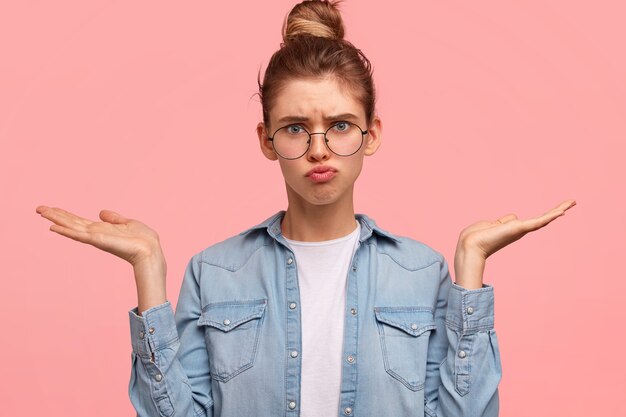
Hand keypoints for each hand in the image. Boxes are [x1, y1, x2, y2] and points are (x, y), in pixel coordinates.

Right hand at [36, 205, 166, 312]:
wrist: (150, 250)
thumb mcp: (128, 223)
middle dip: (55, 215)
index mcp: (101, 229)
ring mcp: (95, 237)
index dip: (65, 214)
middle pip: (70, 222)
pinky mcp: (98, 240)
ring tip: (41, 212)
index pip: (78, 221)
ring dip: (56, 219)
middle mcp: (95, 234)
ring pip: (71, 226)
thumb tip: (102, 212)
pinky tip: (53, 227)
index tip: (51, 208)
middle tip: (38, 208)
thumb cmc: (143, 240)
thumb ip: (114, 218)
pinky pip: (79, 235)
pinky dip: (65, 231)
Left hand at [453, 199, 575, 288]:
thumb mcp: (491, 224)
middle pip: (543, 219)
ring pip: (544, 219)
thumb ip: (502, 221)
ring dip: (558, 209)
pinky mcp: (519, 228)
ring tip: (571, 202)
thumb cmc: (477, 236)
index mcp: (513, 229)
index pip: (532, 221)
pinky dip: (550, 216)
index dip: (545, 216)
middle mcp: (520, 230)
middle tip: (572, 202)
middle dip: (557, 210)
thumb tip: (513, 217)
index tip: (558, 211)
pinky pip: (538, 221)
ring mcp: (521, 230)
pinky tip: (562, 211)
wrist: (470, 245)